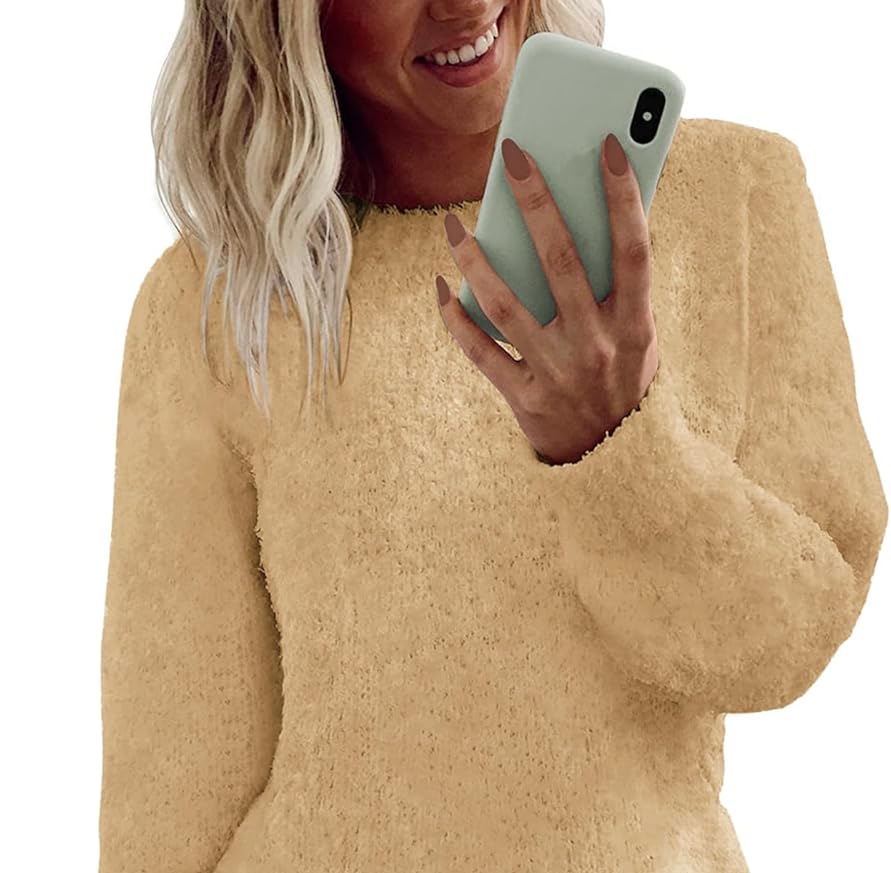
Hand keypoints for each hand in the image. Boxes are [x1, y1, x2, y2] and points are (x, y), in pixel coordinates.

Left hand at [435, 134, 658, 465]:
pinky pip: (480, 351)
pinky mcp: (524, 400)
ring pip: (506, 302)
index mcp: (635, 328)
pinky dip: (456, 317)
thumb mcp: (640, 340)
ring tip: (452, 223)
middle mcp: (596, 348)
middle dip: (536, 200)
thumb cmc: (624, 383)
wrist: (615, 467)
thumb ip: (620, 289)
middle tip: (512, 153)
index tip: (607, 143)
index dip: (622, 197)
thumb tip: (584, 212)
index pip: (632, 250)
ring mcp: (557, 375)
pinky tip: (442, 285)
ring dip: (475, 257)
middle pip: (561, 261)